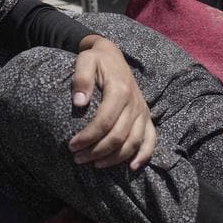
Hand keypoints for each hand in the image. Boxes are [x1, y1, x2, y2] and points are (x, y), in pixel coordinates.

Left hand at [68, 36, 156, 169]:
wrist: (113, 55)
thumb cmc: (96, 60)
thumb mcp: (85, 60)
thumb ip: (81, 78)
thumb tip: (78, 102)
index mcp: (120, 90)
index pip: (104, 121)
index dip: (88, 137)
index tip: (71, 145)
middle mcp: (134, 103)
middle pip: (118, 136)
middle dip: (96, 151)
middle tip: (77, 158)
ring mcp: (142, 111)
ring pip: (133, 142)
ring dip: (114, 158)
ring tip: (94, 164)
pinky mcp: (146, 117)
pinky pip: (151, 140)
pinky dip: (144, 155)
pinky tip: (132, 167)